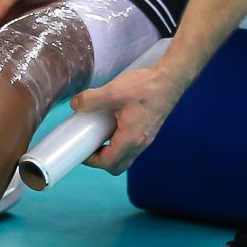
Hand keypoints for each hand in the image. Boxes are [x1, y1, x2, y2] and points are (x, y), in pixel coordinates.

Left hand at [68, 64, 185, 174]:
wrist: (171, 80)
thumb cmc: (146, 87)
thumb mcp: (113, 91)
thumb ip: (91, 99)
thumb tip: (75, 104)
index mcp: (131, 139)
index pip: (108, 163)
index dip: (91, 160)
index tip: (80, 148)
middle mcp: (140, 144)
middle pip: (117, 166)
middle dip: (100, 160)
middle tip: (89, 143)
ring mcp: (145, 139)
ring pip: (125, 156)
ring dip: (110, 151)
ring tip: (98, 133)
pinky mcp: (148, 131)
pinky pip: (130, 146)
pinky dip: (118, 142)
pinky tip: (112, 124)